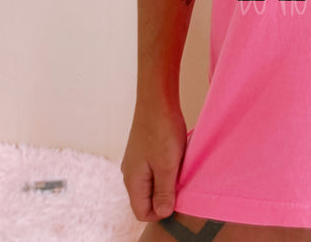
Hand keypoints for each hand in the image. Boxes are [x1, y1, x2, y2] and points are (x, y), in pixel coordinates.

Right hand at [121, 97, 188, 220]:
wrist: (157, 98)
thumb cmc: (162, 130)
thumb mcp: (167, 165)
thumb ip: (164, 191)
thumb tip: (162, 213)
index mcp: (132, 181)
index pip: (142, 212)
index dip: (161, 211)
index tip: (177, 195)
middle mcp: (130, 173)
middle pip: (147, 198)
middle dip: (165, 194)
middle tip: (181, 179)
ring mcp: (136, 161)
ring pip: (152, 182)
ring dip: (167, 179)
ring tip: (179, 164)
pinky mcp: (144, 150)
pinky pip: (154, 168)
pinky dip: (166, 166)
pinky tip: (176, 154)